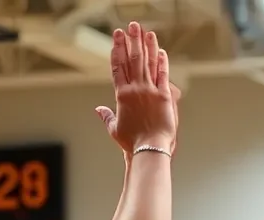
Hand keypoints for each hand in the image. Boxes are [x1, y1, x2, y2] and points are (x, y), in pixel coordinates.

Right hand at [94, 22, 176, 154]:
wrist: (149, 149)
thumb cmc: (132, 143)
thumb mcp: (115, 129)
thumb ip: (106, 116)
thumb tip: (98, 109)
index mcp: (122, 95)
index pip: (118, 66)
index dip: (117, 49)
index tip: (117, 36)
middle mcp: (135, 89)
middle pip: (133, 60)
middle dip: (132, 41)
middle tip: (131, 26)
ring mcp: (150, 92)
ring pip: (148, 64)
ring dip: (147, 46)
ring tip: (146, 32)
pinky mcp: (164, 97)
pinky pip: (163, 76)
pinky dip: (162, 63)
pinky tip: (161, 52)